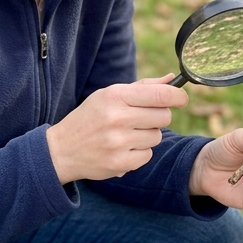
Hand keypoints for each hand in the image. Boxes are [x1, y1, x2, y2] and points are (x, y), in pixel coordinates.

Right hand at [46, 76, 186, 183]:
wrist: (61, 150)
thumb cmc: (90, 118)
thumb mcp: (109, 95)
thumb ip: (142, 87)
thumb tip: (171, 79)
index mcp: (115, 96)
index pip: (160, 94)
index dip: (177, 96)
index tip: (181, 98)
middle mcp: (117, 118)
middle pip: (164, 116)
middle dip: (158, 117)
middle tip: (141, 119)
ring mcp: (119, 142)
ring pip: (157, 136)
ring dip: (148, 136)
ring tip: (126, 134)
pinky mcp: (120, 163)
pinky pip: (148, 155)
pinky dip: (139, 152)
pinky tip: (122, 149)